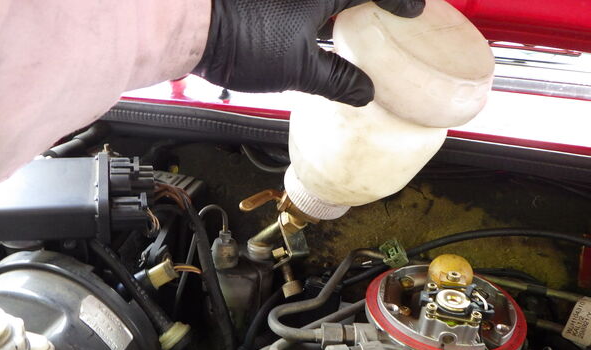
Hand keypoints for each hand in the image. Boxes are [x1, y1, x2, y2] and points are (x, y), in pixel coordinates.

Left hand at [193, 0, 424, 106]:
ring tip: (355, 28)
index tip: (411, 12)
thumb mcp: (299, 68)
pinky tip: (318, 32)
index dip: (399, 0)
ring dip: (342, 9)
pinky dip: (318, 15)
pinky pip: (306, 5)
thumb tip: (363, 91)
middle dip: (370, 4)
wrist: (186, 23)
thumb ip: (337, 79)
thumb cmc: (242, 37)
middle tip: (385, 18)